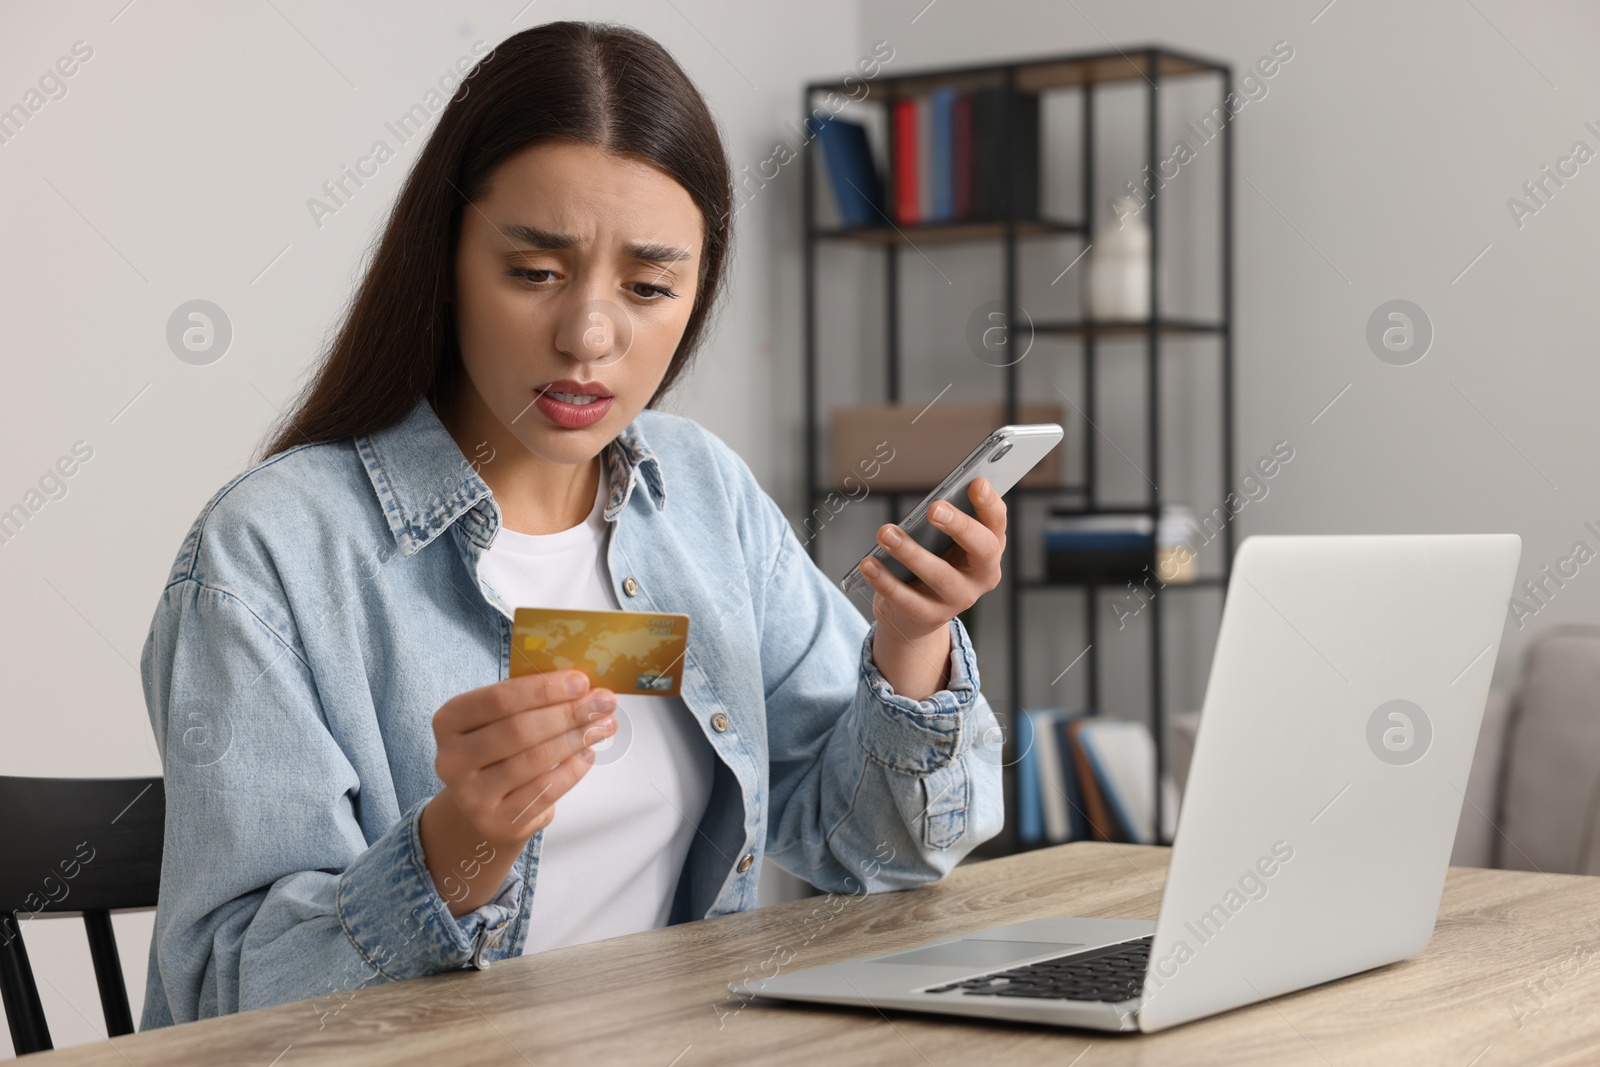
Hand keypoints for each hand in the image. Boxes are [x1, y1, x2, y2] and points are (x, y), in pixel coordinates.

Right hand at [420, 669, 615, 913]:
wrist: (484, 808)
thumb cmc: (499, 750)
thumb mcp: (500, 720)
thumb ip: (530, 701)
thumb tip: (585, 689)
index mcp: (449, 721)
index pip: (498, 699)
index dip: (543, 689)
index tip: (582, 681)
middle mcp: (452, 759)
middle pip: (519, 730)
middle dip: (568, 713)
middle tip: (604, 703)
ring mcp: (472, 796)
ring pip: (535, 760)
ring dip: (577, 738)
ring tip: (604, 725)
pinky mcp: (498, 821)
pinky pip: (545, 790)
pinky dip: (573, 769)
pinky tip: (588, 753)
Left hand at [857, 477, 1006, 698]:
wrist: (915, 614)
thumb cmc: (932, 562)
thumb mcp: (942, 542)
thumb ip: (944, 521)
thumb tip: (933, 502)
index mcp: (989, 549)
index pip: (997, 524)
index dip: (990, 504)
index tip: (976, 482)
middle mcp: (982, 576)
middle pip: (982, 549)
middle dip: (960, 526)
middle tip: (933, 507)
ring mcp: (959, 599)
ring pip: (940, 576)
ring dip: (911, 552)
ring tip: (885, 532)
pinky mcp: (930, 617)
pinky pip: (907, 599)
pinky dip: (885, 580)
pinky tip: (868, 563)